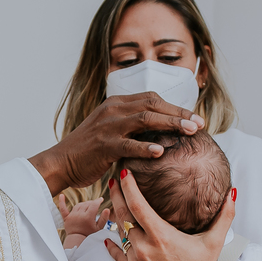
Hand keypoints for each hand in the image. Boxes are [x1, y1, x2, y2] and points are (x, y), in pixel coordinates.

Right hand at [28, 94, 204, 195]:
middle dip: (179, 114)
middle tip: (200, 124)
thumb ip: (134, 127)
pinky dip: (145, 147)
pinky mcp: (102, 145)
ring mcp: (107, 126)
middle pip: (153, 105)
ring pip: (144, 120)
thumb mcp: (113, 131)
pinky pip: (128, 144)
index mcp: (117, 104)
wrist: (62, 161)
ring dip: (170, 124)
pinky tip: (161, 152)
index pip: (152, 98)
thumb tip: (162, 131)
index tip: (195, 118)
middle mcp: (113, 110)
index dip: (176, 108)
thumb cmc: (91, 151)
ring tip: (189, 132)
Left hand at [57, 197, 110, 237]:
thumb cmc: (90, 235)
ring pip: (79, 205)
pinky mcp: (66, 218)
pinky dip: (62, 202)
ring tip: (88, 206)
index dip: (98, 201)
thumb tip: (107, 209)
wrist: (78, 242)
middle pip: (87, 204)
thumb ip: (104, 218)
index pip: (94, 204)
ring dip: (84, 204)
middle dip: (92, 203)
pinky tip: (61, 195)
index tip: (101, 199)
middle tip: (95, 205)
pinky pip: (63, 208)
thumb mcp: (99, 228)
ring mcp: (72, 216)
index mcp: (88, 217)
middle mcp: (79, 215)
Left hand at [104, 168, 233, 260]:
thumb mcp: (214, 242)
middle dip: (116, 194)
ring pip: (119, 233)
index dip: (128, 186)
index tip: (124, 171)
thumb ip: (225, 215)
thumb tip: (233, 192)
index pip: (138, 204)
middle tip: (113, 179)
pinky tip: (109, 235)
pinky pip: (117, 253)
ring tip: (115, 202)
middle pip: (122, 215)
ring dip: (115, 216)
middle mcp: (144, 248)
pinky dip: (113, 243)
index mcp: (161, 236)